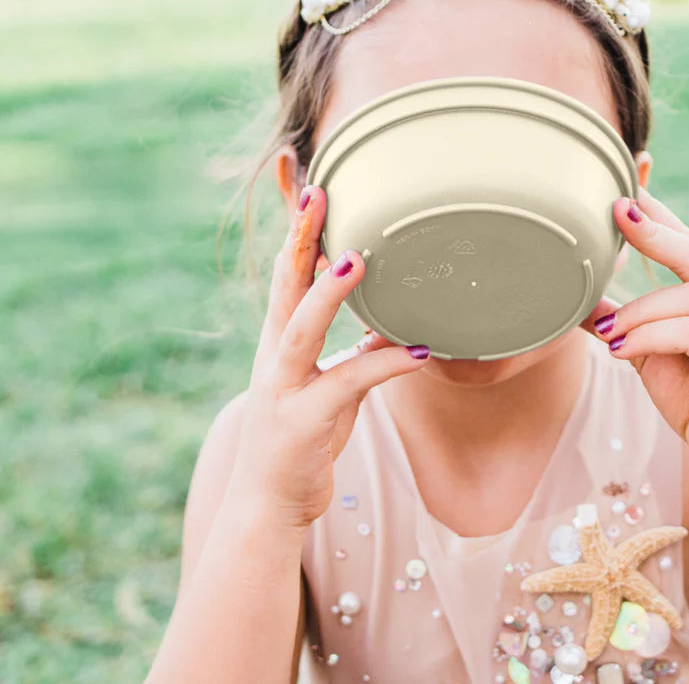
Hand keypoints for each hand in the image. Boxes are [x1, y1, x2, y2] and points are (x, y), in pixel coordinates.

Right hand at [225, 185, 430, 531]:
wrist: (267, 507)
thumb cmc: (301, 438)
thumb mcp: (331, 387)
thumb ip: (357, 352)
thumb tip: (393, 324)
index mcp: (281, 340)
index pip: (286, 272)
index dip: (294, 229)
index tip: (305, 181)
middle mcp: (275, 356)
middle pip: (284, 285)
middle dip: (299, 237)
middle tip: (318, 190)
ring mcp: (282, 388)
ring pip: (301, 329)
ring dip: (328, 293)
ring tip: (358, 258)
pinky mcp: (301, 422)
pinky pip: (348, 385)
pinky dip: (384, 365)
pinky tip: (420, 351)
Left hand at [585, 187, 688, 486]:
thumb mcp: (647, 352)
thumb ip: (622, 322)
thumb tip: (577, 300)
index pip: (688, 243)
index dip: (659, 215)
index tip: (626, 189)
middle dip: (654, 232)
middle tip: (616, 213)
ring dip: (640, 312)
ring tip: (608, 334)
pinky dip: (653, 337)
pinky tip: (622, 350)